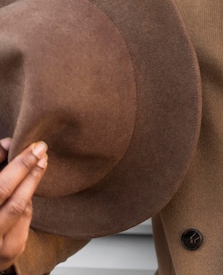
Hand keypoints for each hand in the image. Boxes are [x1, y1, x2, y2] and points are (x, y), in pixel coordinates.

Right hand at [0, 138, 47, 269]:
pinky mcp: (6, 255)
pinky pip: (23, 225)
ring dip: (31, 184)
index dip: (18, 164)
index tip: (35, 146)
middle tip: (42, 150)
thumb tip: (8, 143)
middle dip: (26, 169)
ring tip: (41, 164)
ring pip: (16, 209)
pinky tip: (29, 193)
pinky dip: (27, 206)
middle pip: (4, 192)